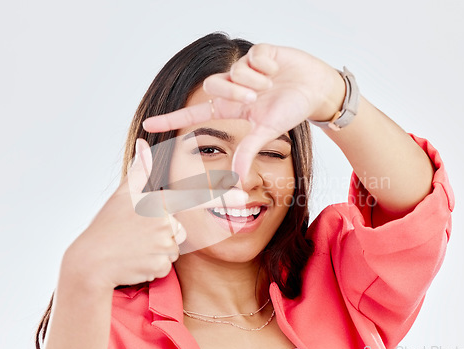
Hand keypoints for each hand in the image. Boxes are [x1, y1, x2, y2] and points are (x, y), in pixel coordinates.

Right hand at [61, 139, 247, 290]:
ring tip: (135, 247)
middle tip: (138, 234)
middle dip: (164, 233)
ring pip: (174, 247)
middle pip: (181, 229)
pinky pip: (167, 265)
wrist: (89, 263)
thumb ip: (139, 171)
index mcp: (158, 203)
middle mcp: (165, 223)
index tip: (244, 198)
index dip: (223, 198)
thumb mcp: (122, 196)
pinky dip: (153, 265)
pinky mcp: (160, 266)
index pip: (196, 198)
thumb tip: (143, 143)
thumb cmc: (107, 226)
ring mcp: (163, 246)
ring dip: (158, 249)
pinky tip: (136, 261)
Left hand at [142, 44, 345, 179]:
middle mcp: (233, 88)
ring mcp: (245, 69)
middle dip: (236, 93)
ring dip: (255, 81)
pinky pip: (253, 56)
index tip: (148, 125)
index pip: (195, 113)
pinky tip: (277, 68)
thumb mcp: (267, 131)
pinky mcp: (258, 52)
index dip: (172, 119)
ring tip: (272, 83)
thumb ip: (248, 151)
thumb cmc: (290, 110)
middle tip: (257, 98)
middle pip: (213, 86)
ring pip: (234, 71)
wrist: (315, 89)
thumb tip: (236, 179)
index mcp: (231, 108)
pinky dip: (267, 65)